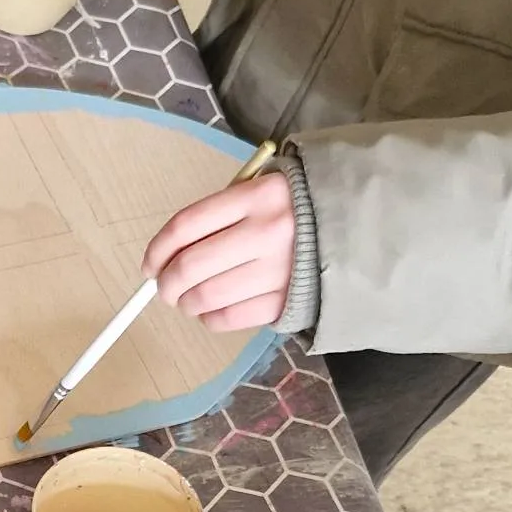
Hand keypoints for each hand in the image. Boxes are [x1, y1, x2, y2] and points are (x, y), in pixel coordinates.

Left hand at [142, 171, 294, 331]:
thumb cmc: (297, 210)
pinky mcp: (288, 301)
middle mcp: (266, 232)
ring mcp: (279, 270)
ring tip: (189, 300)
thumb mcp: (262, 192)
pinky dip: (211, 319)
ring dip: (187, 303)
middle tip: (164, 289)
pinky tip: (211, 312)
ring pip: (206, 297)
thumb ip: (220, 217)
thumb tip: (168, 258)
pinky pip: (231, 318)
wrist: (362, 228)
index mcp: (256, 196)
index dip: (157, 250)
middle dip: (166, 285)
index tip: (149, 266)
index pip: (185, 226)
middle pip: (190, 266)